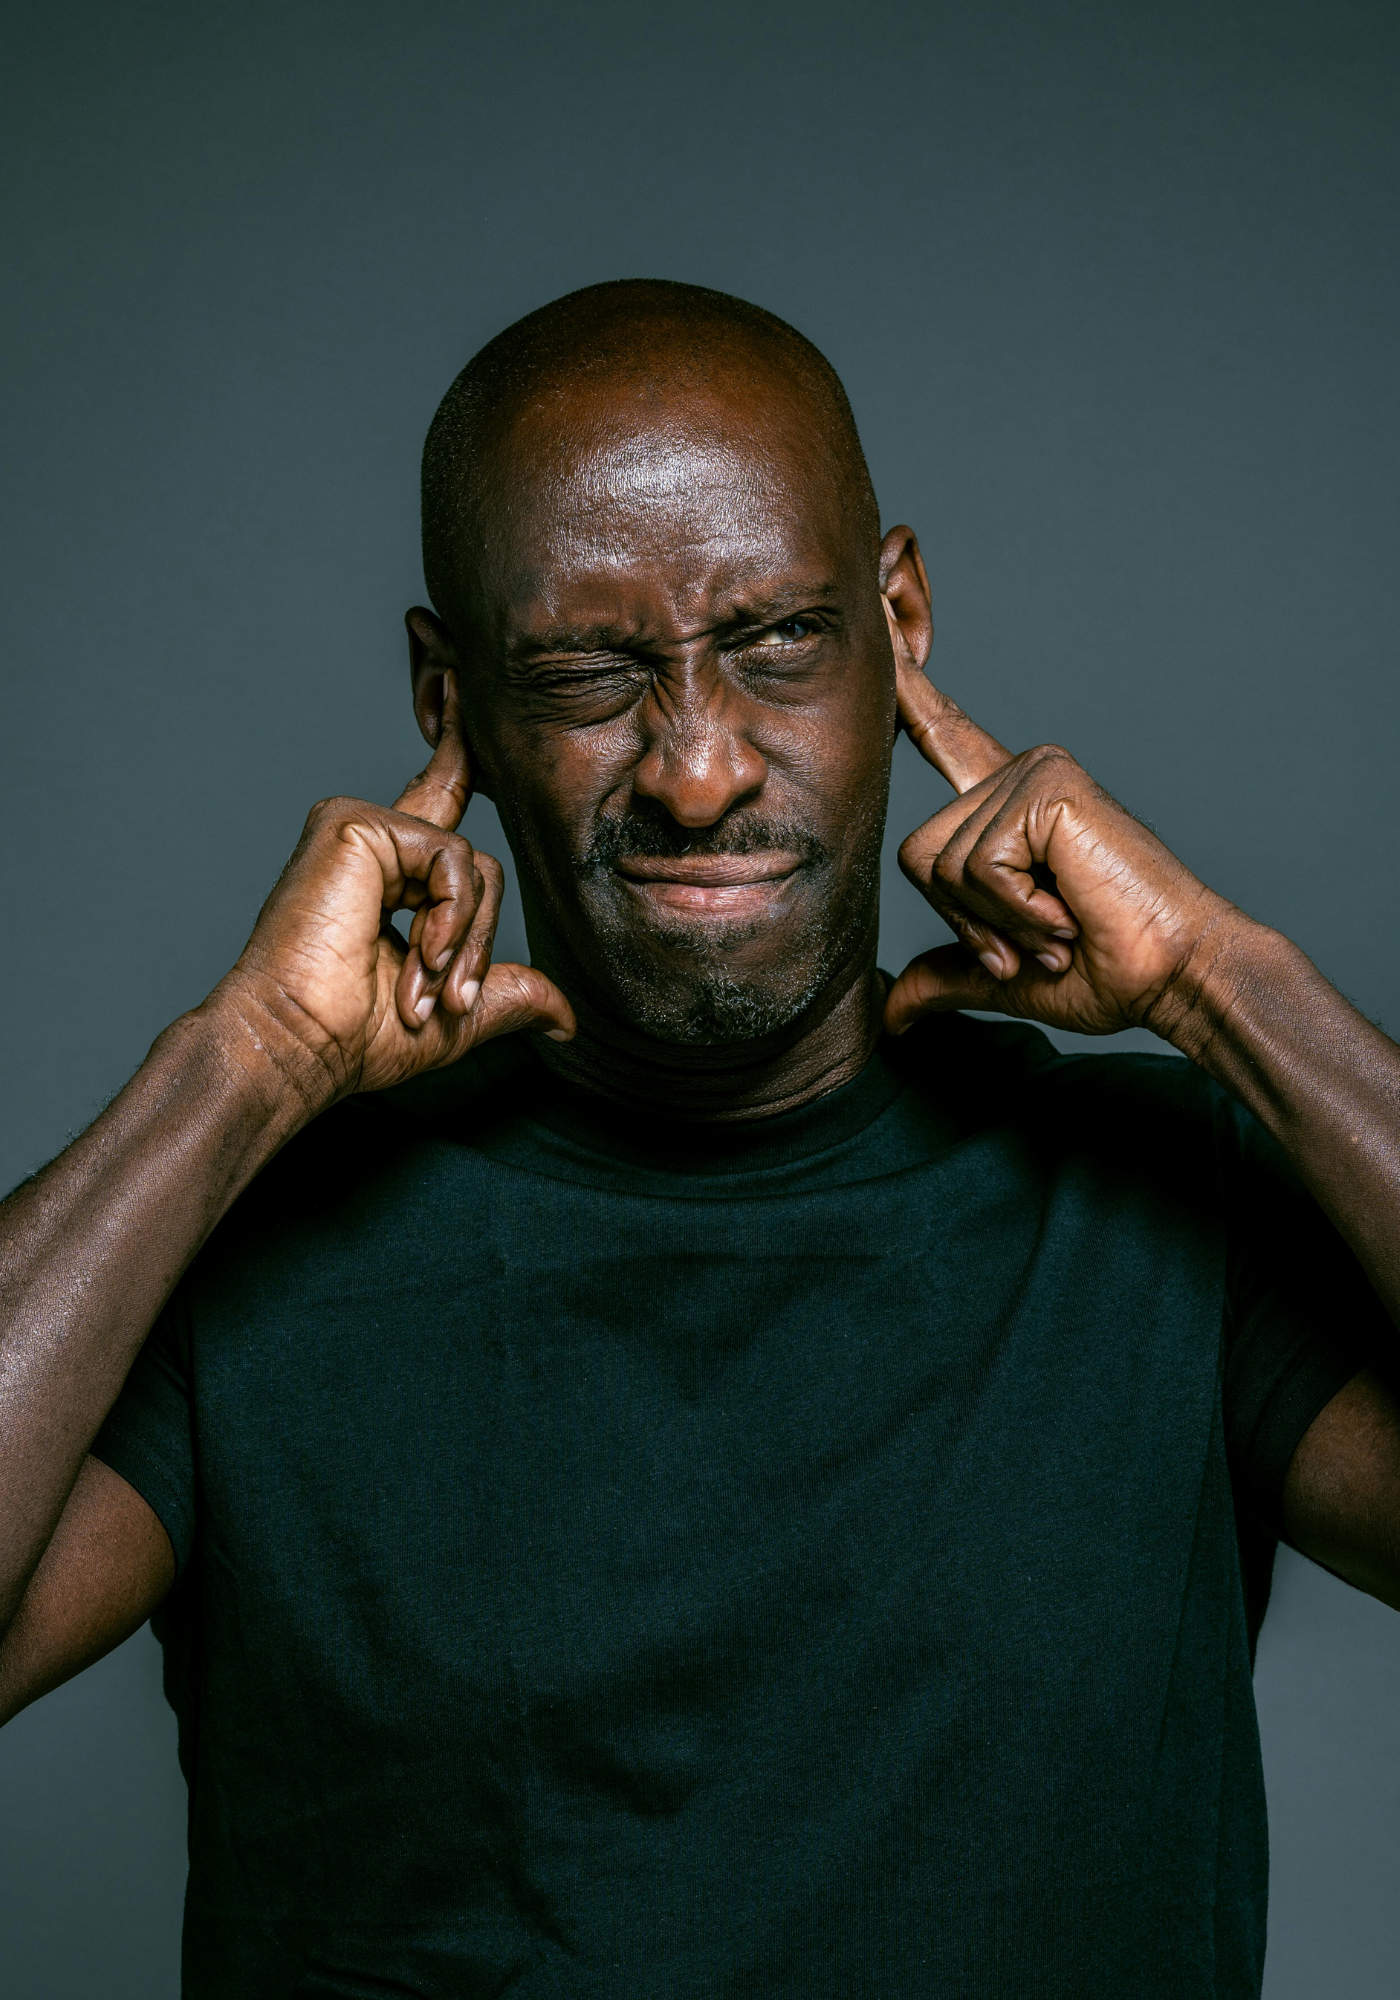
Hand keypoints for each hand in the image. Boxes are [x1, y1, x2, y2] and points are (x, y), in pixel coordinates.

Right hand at [208, 673, 574, 1106]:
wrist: (302, 1045)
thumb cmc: (359, 1036)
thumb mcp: (459, 1019)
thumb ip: (512, 996)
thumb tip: (568, 1019)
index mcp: (391, 873)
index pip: (441, 794)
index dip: (458, 742)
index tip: (461, 674)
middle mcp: (375, 840)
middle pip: (479, 864)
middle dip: (474, 942)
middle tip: (446, 1002)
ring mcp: (363, 828)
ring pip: (473, 867)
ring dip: (463, 941)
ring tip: (424, 991)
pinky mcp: (357, 825)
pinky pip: (453, 859)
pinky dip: (451, 916)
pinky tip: (420, 952)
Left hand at [883, 651, 1251, 1042]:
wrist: (1174, 978)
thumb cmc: (1107, 971)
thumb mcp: (1005, 976)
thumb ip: (946, 973)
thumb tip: (890, 1014)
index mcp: (1005, 807)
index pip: (940, 735)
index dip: (906, 688)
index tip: (878, 614)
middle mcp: (1017, 775)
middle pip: (918, 854)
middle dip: (968, 922)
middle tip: (1040, 939)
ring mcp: (1034, 774)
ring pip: (943, 865)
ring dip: (998, 922)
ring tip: (1060, 925)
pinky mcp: (1049, 788)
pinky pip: (979, 866)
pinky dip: (1017, 911)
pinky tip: (1067, 910)